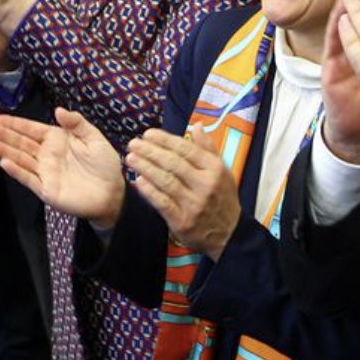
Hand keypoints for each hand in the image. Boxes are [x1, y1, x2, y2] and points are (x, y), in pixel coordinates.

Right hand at [0, 109, 123, 228]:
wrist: (112, 193)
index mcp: (57, 139)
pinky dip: (17, 170)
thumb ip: (77, 123)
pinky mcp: (45, 188)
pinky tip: (5, 162)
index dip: (14, 124)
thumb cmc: (105, 165)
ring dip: (3, 150)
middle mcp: (47, 154)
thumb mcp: (94, 138)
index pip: (31, 129)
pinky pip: (28, 178)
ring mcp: (44, 171)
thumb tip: (59, 110)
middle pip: (20, 143)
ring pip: (20, 158)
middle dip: (3, 135)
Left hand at [128, 127, 240, 258]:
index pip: (187, 149)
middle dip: (151, 151)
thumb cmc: (222, 198)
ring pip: (166, 181)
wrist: (228, 233)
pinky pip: (162, 202)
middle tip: (134, 143)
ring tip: (131, 158)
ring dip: (146, 168)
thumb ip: (208, 148)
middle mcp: (206, 184)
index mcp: (215, 169)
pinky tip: (138, 181)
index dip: (166, 140)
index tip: (149, 133)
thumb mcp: (222, 171)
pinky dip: (149, 191)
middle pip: (174, 163)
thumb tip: (197, 125)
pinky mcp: (183, 221)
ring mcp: (194, 204)